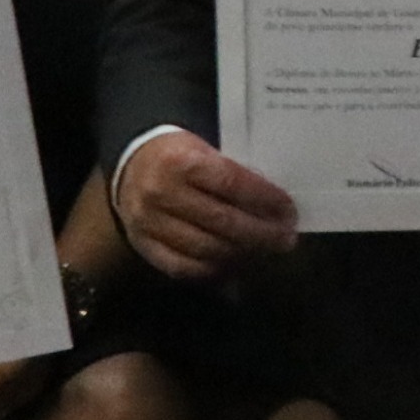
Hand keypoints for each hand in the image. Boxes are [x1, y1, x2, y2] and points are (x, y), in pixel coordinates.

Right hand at [112, 131, 300, 281]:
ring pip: (204, 248)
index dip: (266, 200)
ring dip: (241, 254)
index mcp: (182, 161)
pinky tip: (234, 265)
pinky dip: (212, 270)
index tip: (289, 211)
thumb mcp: (205, 149)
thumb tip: (274, 206)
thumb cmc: (180, 154)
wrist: (130, 163)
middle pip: (222, 221)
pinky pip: (181, 267)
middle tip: (286, 239)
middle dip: (261, 234)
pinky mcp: (141, 245)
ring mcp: (149, 222)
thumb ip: (234, 174)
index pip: (233, 184)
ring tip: (264, 253)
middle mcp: (162, 193)